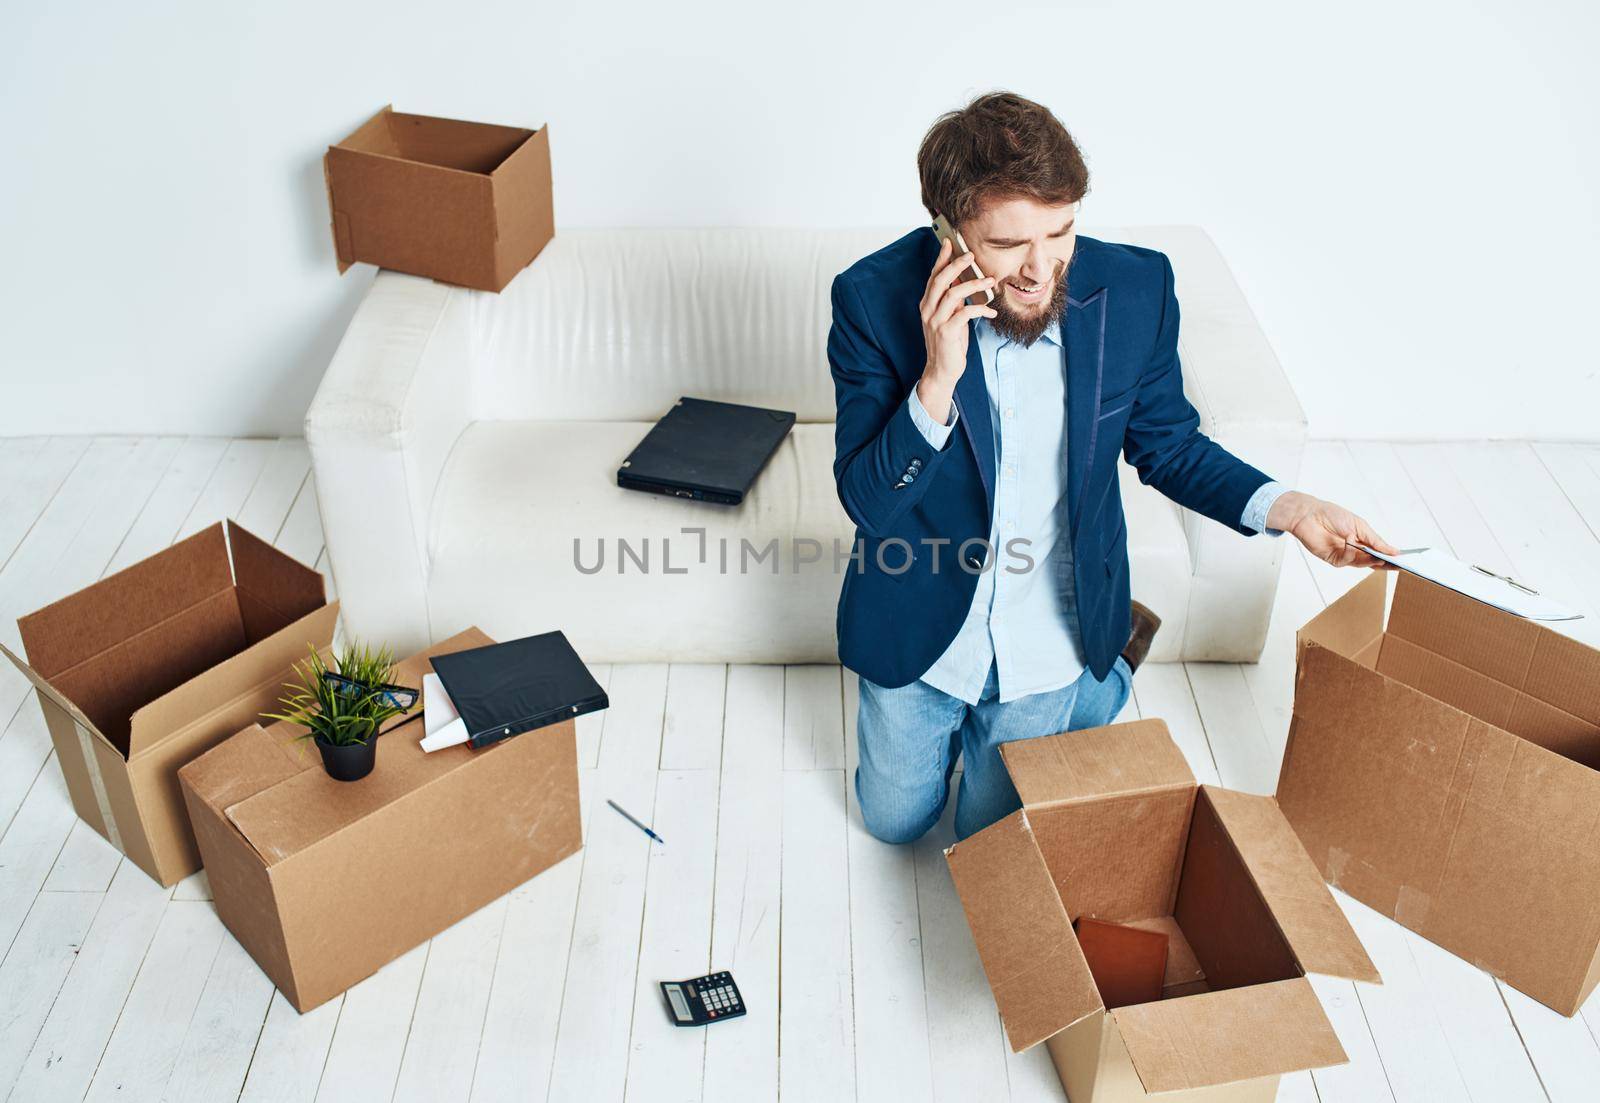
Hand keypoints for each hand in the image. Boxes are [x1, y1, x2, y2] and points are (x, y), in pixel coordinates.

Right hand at [916, 235, 996, 422]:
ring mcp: (935, 321)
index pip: (933, 276)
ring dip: (973, 285)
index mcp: (927, 303)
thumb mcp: (951, 317)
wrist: (942, 370)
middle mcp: (928, 310)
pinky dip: (980, 309)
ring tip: (990, 281)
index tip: (950, 242)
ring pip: (953, 294)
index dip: (941, 258)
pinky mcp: (946, 332)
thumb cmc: (949, 342)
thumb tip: (968, 282)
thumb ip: (955, 301)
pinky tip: (991, 311)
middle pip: (940, 280)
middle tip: (971, 255)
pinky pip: (964, 314)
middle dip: (956, 265)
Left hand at [1267, 490, 1400, 568]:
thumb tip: (1395, 551)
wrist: (1309, 514)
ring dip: (1371, 560)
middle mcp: (1355, 551)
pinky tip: (1351, 543)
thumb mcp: (1359, 525)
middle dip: (1386, 564)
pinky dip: (1351, 554)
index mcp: (1363, 541)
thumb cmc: (1333, 515)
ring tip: (1379, 557)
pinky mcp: (1333, 559)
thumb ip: (1375, 540)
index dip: (1392, 558)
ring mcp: (1344, 556)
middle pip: (1374, 563)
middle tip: (1399, 566)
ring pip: (1362, 564)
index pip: (1380, 553)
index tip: (1405, 561)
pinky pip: (1347, 561)